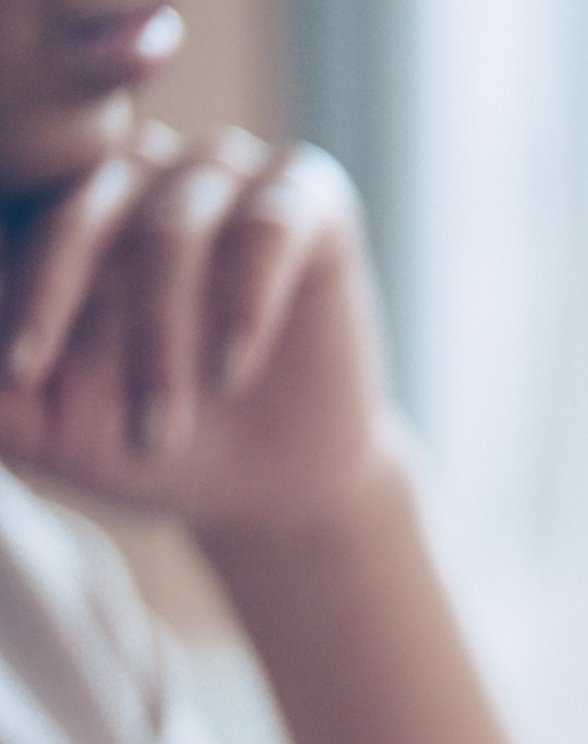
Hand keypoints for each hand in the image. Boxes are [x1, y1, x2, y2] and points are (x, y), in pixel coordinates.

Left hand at [0, 126, 391, 539]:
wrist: (273, 483)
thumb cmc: (146, 440)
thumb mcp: (46, 427)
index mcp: (58, 203)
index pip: (18, 218)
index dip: (24, 294)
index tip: (20, 374)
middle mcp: (136, 167)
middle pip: (79, 213)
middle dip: (72, 315)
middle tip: (64, 398)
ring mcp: (224, 173)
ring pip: (172, 228)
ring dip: (160, 333)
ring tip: (162, 427)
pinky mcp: (309, 194)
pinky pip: (270, 226)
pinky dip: (246, 303)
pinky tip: (229, 370)